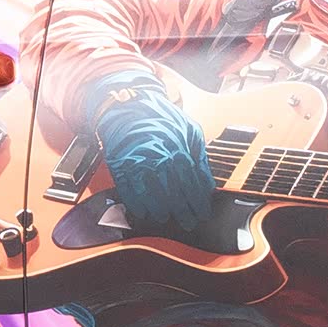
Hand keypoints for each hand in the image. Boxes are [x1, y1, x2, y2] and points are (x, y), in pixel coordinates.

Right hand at [94, 79, 227, 246]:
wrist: (129, 104)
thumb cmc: (162, 117)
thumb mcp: (190, 129)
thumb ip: (200, 156)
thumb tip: (207, 182)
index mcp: (178, 147)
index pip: (192, 182)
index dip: (198, 201)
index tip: (203, 213)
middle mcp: (159, 154)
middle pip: (174, 190)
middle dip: (182, 210)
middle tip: (188, 222)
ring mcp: (139, 159)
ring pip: (151, 191)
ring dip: (159, 208)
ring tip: (165, 217)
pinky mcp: (120, 162)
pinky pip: (128, 187)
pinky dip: (135, 201)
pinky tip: (142, 211)